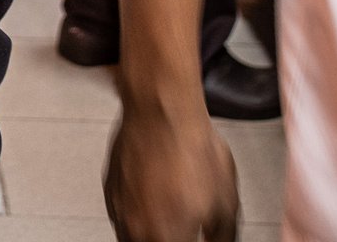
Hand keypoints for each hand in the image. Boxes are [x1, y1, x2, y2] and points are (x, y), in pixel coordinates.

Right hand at [104, 103, 238, 241]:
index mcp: (166, 238)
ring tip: (170, 217)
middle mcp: (135, 229)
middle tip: (184, 230)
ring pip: (132, 238)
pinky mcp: (110, 190)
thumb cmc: (190, 148)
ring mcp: (118, 210)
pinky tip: (155, 199)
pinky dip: (138, 214)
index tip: (199, 238)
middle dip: (171, 239)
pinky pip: (122, 215)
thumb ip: (223, 236)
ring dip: (151, 234)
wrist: (160, 109)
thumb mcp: (226, 202)